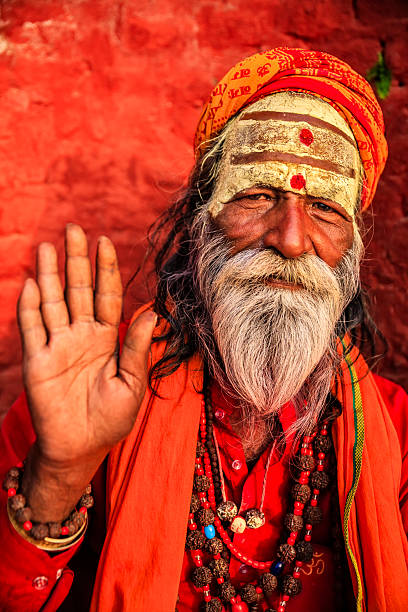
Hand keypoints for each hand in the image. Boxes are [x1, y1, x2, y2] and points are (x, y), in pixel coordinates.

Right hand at [17, 224, 155, 519]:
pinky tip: (31, 283)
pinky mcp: (37, 361)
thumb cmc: (111, 419)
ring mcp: (58, 345)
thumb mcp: (132, 384)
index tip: (105, 241)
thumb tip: (155, 315)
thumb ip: (139, 349)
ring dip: (49, 275)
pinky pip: (32, 328)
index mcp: (107, 338)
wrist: (81, 448)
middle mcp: (82, 336)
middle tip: (73, 229)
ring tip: (47, 247)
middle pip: (78, 290)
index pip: (106, 296)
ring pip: (52, 302)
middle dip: (76, 260)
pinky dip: (30, 306)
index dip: (106, 269)